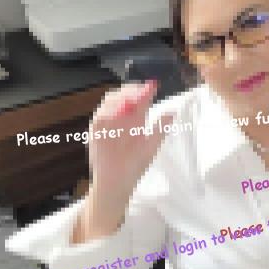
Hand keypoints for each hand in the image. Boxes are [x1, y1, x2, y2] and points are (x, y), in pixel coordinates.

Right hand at [88, 80, 173, 201]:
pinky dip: (108, 112)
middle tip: (142, 91)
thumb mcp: (151, 146)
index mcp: (133, 120)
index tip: (154, 85)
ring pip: (108, 103)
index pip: (136, 98)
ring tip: (132, 98)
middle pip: (121, 96)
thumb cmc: (134, 166)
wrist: (118, 184)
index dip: (144, 91)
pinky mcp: (95, 133)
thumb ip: (160, 129)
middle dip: (131, 91)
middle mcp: (119, 119)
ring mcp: (106, 125)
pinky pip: (99, 118)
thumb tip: (172, 112)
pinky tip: (119, 111)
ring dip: (120, 98)